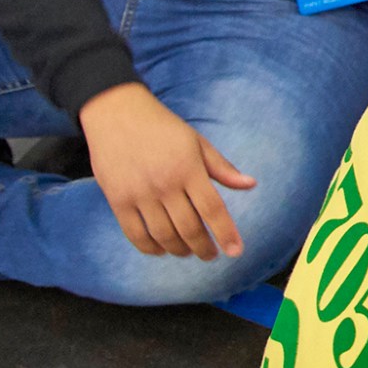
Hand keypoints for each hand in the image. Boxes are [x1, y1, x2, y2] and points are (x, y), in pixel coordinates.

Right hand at [79, 82, 254, 258]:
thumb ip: (222, 168)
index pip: (212, 209)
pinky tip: (162, 250)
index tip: (236, 251)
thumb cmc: (162, 128)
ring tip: (189, 251)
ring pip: (164, 236)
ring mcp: (139, 194)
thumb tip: (251, 185)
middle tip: (211, 254)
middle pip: (189, 228)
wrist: (116, 113)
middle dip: (204, 247)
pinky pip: (135, 234)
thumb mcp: (197, 142)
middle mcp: (164, 184)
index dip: (226, 233)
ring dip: (180, 250)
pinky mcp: (117, 200)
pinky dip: (150, 248)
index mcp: (188, 168)